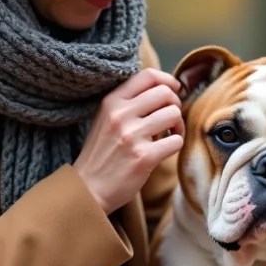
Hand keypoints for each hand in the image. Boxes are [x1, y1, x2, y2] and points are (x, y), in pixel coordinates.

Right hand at [74, 68, 184, 213]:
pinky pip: (176, 141)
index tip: (174, 90)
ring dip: (178, 125)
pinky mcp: (144, 157)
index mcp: (111, 101)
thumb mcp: (106, 119)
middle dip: (175, 105)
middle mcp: (120, 114)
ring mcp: (132, 135)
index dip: (167, 80)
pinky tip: (164, 151)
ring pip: (174, 114)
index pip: (147, 75)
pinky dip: (175, 145)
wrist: (88, 189)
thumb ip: (130, 103)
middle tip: (170, 119)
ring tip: (169, 135)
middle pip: (166, 93)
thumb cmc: (102, 154)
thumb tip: (165, 90)